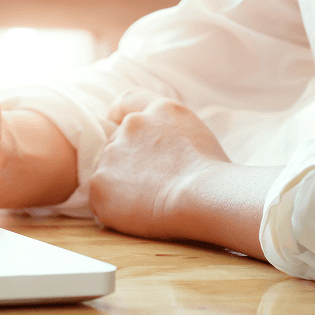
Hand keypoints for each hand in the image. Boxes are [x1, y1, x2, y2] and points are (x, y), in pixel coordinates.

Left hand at [89, 89, 230, 238]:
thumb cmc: (215, 177)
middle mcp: (132, 124)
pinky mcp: (99, 182)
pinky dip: (114, 207)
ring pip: (108, 169)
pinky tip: (137, 214)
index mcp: (160, 111)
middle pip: (117, 141)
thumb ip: (170, 132)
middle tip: (150, 184)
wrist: (203, 197)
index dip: (120, 114)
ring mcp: (112, 152)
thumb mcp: (199, 136)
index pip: (128, 100)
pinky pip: (101, 197)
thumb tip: (160, 148)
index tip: (117, 125)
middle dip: (127, 161)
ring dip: (120, 184)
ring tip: (148, 202)